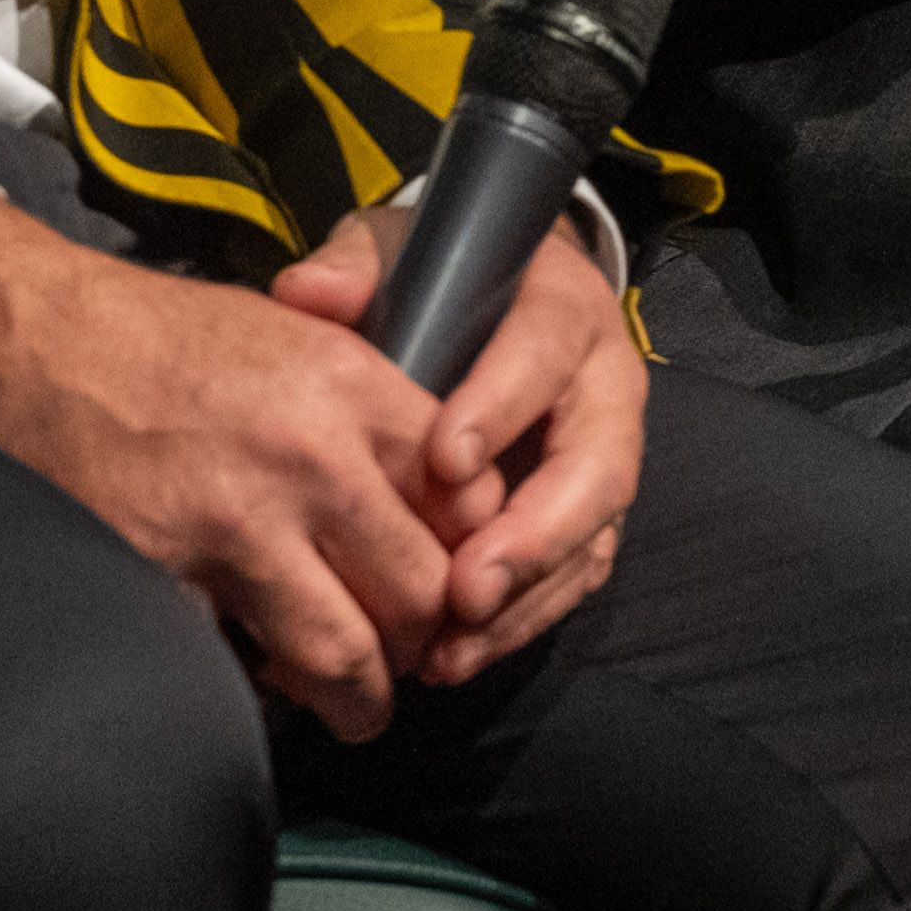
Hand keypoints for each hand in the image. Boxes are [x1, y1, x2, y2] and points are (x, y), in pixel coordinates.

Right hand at [0, 206, 469, 737]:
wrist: (26, 339)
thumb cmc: (156, 336)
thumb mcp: (290, 333)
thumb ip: (368, 408)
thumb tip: (438, 493)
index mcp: (348, 385)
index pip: (468, 499)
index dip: (474, 554)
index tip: (460, 581)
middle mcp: (307, 458)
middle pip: (422, 590)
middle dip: (425, 641)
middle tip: (413, 658)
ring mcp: (233, 524)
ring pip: (345, 651)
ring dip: (360, 697)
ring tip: (358, 707)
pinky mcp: (162, 575)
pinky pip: (236, 666)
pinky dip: (257, 691)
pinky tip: (259, 685)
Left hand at [265, 202, 648, 686]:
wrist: (502, 298)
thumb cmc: (445, 282)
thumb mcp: (400, 252)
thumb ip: (355, 267)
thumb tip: (305, 294)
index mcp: (564, 312)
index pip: (544, 357)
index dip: (501, 409)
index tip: (443, 462)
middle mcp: (604, 388)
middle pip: (596, 468)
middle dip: (534, 536)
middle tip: (465, 589)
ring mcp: (605, 458)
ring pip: (591, 539)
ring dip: (524, 601)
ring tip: (451, 649)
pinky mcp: (590, 517)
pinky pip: (574, 580)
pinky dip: (520, 625)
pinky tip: (457, 658)